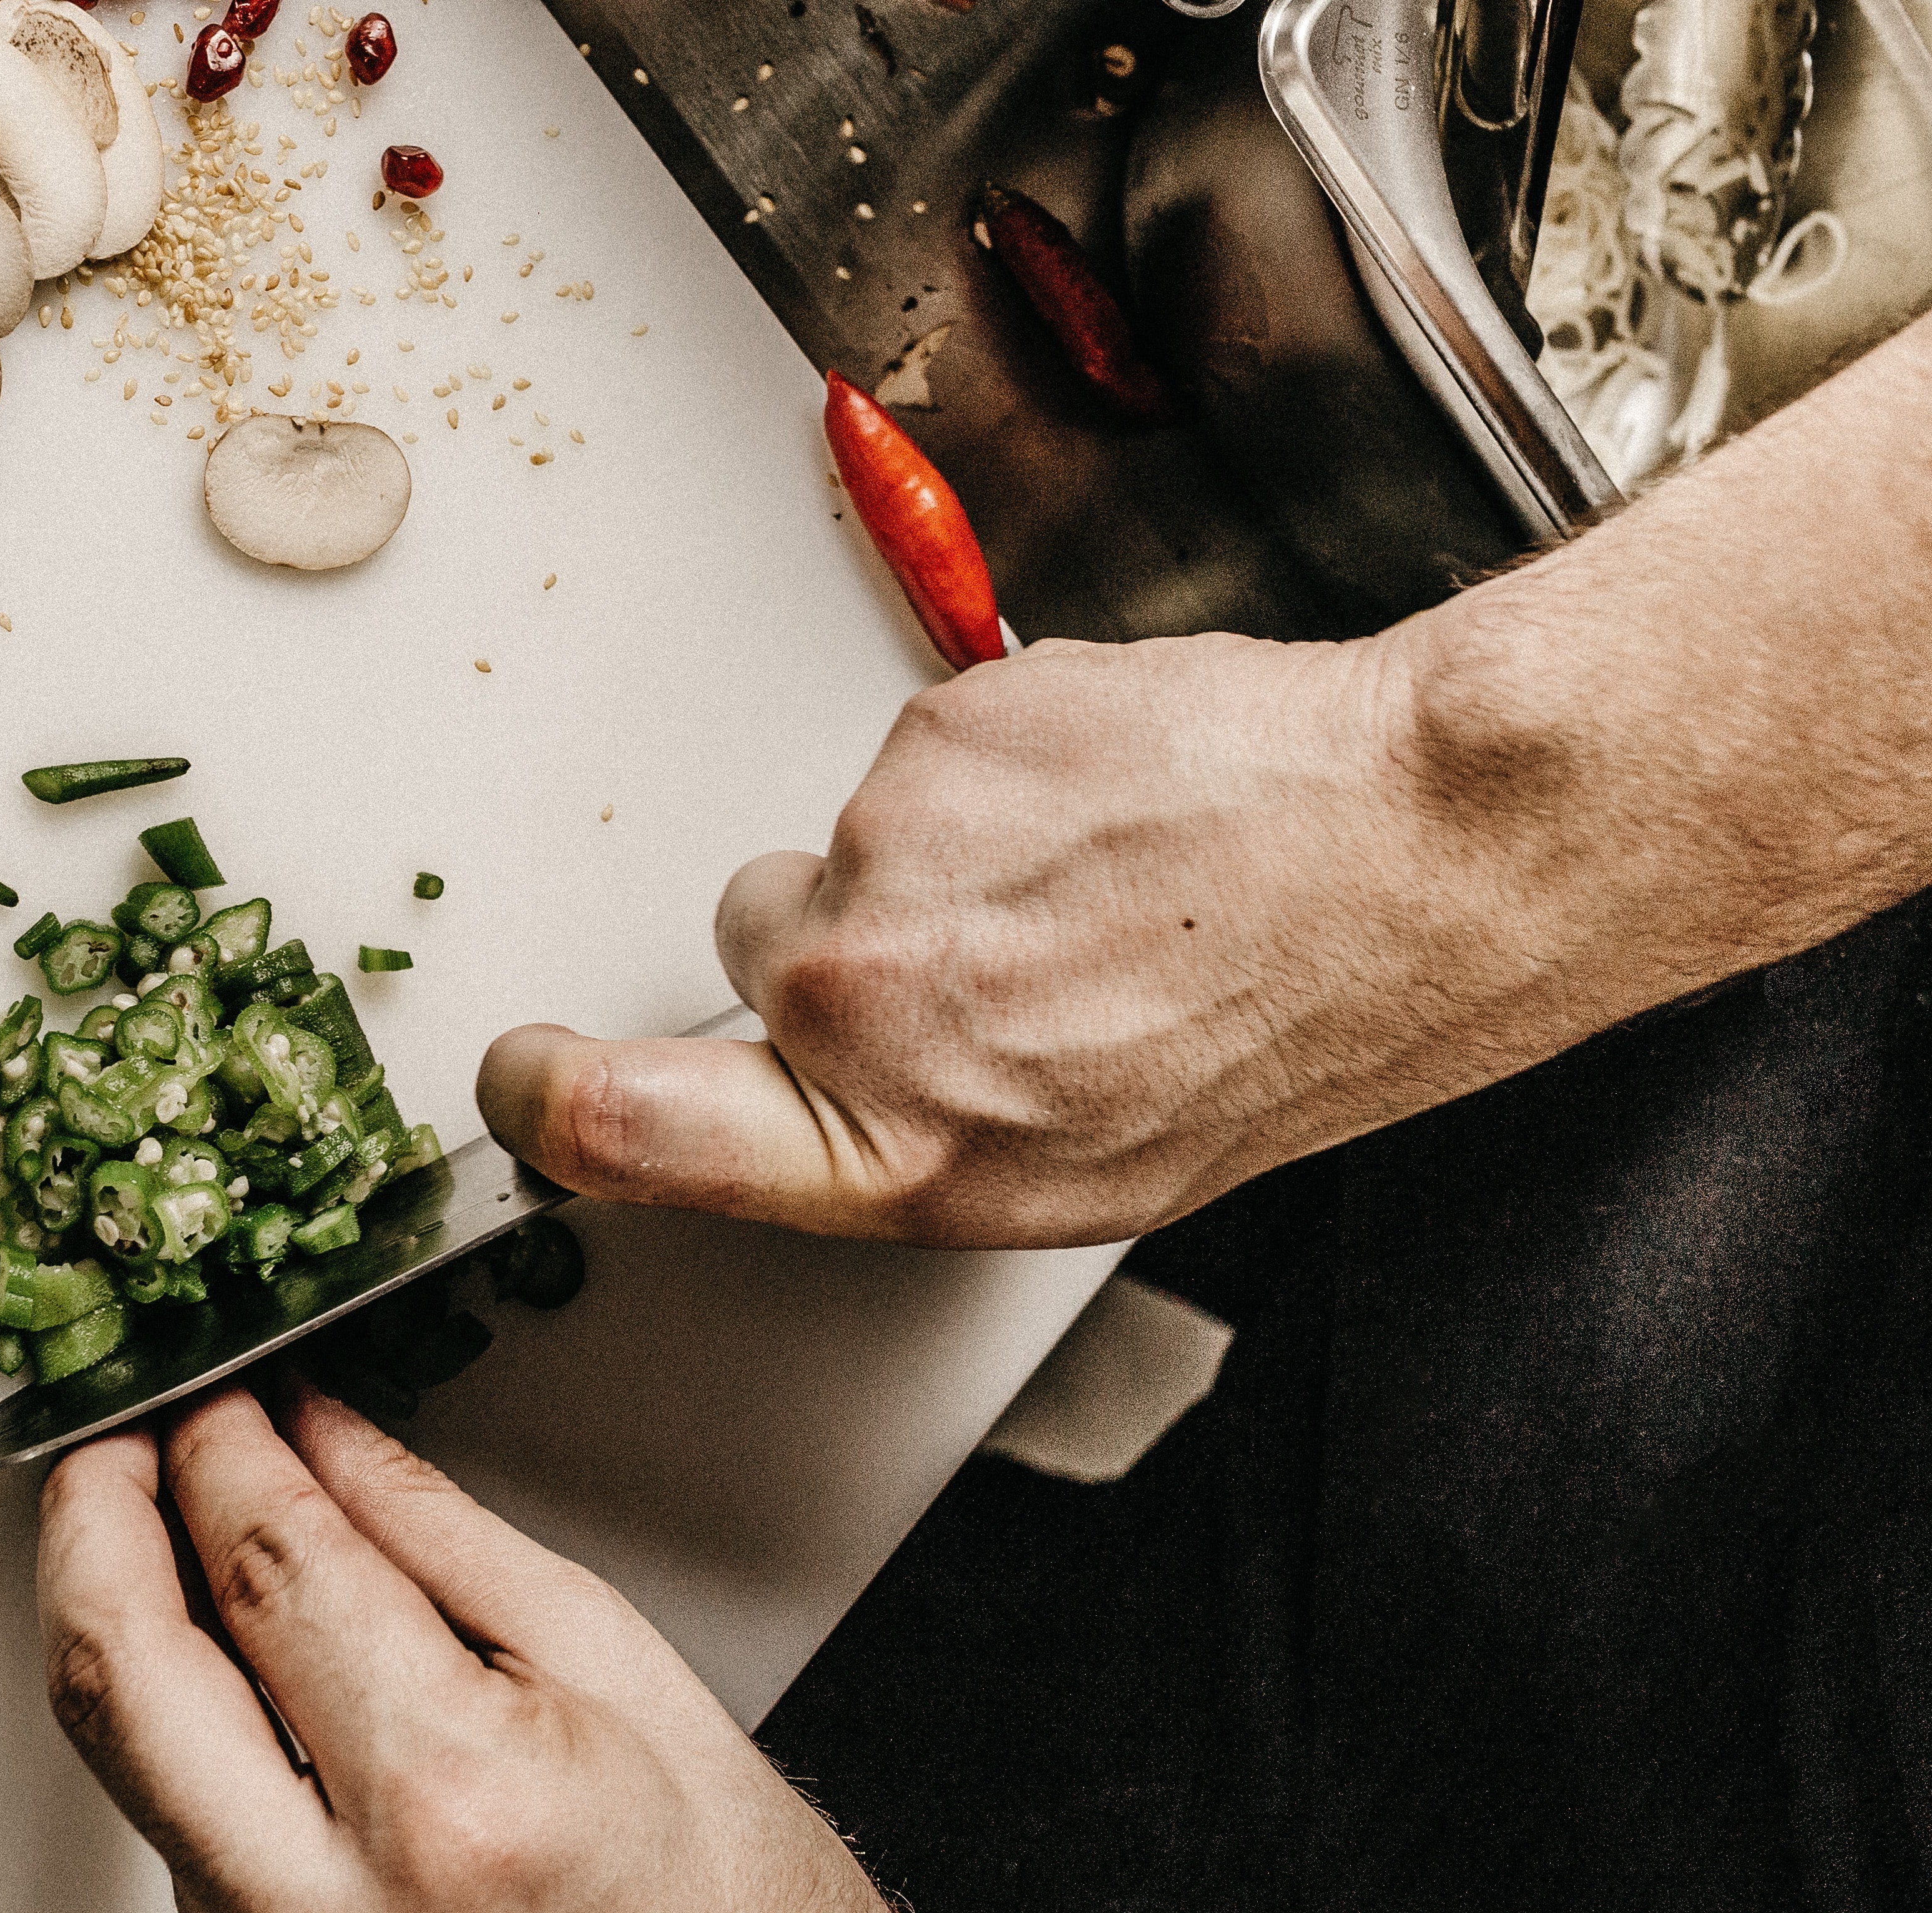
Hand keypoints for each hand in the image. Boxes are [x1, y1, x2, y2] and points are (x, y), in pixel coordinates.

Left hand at [36, 1383, 1202, 1912]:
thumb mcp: (619, 1668)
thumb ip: (434, 1536)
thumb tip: (315, 1437)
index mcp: (459, 1807)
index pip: (267, 1571)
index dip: (223, 1453)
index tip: (224, 1399)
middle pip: (119, 1676)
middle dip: (92, 1525)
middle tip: (119, 1448)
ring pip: (126, 1775)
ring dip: (130, 1640)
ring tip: (171, 1548)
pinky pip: (186, 1870)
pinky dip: (200, 1764)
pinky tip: (254, 1709)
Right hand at [480, 282, 1931, 1249]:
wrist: (1404, 861)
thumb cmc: (1267, 1024)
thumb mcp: (1069, 1166)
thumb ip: (895, 1141)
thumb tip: (811, 1101)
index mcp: (893, 1149)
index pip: (620, 1129)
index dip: (547, 1096)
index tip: (527, 1072)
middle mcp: (868, 1009)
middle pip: (749, 944)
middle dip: (839, 938)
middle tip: (1003, 946)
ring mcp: (894, 852)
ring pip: (847, 837)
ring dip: (943, 849)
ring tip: (1089, 875)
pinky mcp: (939, 727)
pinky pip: (918, 752)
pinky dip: (996, 769)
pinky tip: (1101, 805)